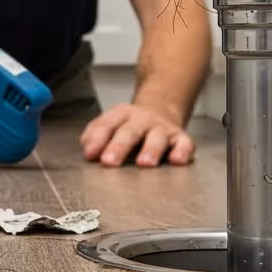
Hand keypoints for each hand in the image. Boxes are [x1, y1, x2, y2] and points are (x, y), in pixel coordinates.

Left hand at [80, 103, 194, 167]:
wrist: (161, 108)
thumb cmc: (131, 124)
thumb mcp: (111, 123)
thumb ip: (96, 135)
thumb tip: (87, 149)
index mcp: (121, 115)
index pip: (107, 125)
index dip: (97, 139)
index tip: (90, 154)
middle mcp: (142, 119)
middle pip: (130, 131)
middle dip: (119, 146)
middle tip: (109, 161)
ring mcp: (162, 128)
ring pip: (157, 137)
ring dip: (151, 149)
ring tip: (144, 163)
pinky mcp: (180, 137)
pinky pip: (184, 144)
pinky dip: (182, 152)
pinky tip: (176, 160)